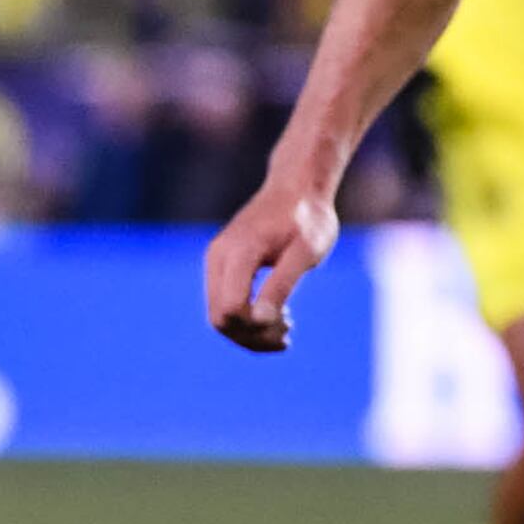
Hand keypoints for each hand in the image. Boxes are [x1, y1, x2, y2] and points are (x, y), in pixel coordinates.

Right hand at [203, 165, 342, 352]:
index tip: (288, 322)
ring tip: (286, 329)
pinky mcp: (222, 265)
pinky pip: (224, 303)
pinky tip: (277, 317)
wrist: (296, 187)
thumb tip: (263, 320)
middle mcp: (219, 257)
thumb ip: (282, 283)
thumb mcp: (305, 252)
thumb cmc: (307, 218)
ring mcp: (217, 261)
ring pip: (219, 315)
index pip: (230, 308)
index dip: (256, 327)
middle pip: (220, 318)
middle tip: (288, 335)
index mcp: (240, 252)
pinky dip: (246, 319)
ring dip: (249, 333)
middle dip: (252, 336)